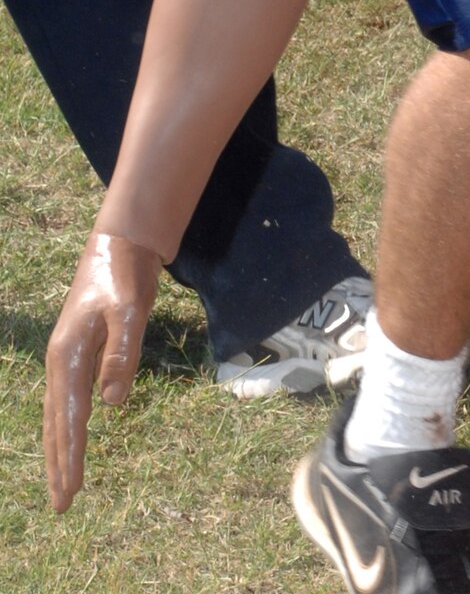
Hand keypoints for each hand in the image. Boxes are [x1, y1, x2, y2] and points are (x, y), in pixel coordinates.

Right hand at [44, 232, 161, 511]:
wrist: (120, 247)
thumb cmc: (124, 276)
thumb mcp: (129, 310)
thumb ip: (121, 354)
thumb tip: (112, 403)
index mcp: (68, 357)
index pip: (70, 418)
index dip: (70, 456)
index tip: (70, 491)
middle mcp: (61, 363)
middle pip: (57, 425)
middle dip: (59, 465)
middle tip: (62, 505)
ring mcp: (68, 359)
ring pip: (60, 416)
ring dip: (61, 451)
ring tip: (62, 485)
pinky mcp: (81, 354)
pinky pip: (69, 401)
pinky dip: (68, 427)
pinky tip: (70, 442)